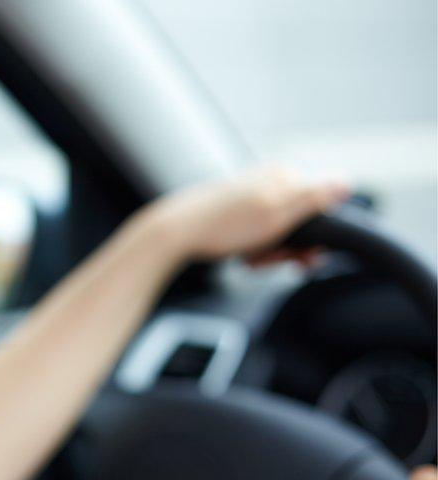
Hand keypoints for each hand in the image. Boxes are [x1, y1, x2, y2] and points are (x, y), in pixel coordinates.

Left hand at [142, 167, 350, 263]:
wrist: (176, 233)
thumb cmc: (225, 225)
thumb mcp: (276, 214)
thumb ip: (313, 198)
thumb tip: (347, 181)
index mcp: (284, 175)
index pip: (320, 211)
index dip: (311, 240)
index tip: (298, 258)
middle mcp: (269, 181)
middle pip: (299, 225)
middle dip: (286, 249)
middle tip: (263, 260)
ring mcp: (252, 196)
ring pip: (278, 234)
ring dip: (268, 253)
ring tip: (247, 258)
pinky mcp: (236, 212)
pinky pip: (258, 236)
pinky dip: (252, 250)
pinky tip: (239, 256)